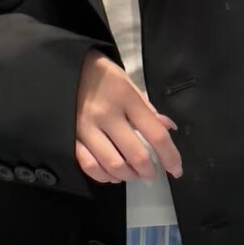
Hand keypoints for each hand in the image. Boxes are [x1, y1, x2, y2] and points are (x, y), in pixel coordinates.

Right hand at [75, 50, 181, 183]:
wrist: (67, 68)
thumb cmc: (102, 75)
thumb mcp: (129, 84)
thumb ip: (148, 109)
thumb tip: (169, 129)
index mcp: (127, 99)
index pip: (155, 134)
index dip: (170, 156)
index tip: (176, 170)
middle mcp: (107, 115)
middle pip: (136, 155)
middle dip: (149, 171)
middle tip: (152, 174)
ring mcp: (87, 128)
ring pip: (113, 165)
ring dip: (129, 176)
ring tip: (134, 174)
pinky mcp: (71, 137)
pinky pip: (89, 165)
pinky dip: (104, 176)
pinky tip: (112, 175)